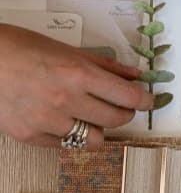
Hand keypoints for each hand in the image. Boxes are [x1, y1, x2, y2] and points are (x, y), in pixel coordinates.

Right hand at [0, 25, 153, 147]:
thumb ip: (105, 65)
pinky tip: (66, 122)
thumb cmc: (21, 47)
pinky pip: (65, 145)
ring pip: (94, 139)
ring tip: (91, 116)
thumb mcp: (67, 50)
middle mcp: (66, 101)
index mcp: (79, 75)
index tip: (147, 100)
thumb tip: (135, 75)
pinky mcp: (29, 136)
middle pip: (117, 120)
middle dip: (125, 113)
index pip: (128, 97)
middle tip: (120, 106)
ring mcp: (47, 122)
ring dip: (99, 128)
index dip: (144, 100)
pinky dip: (72, 135)